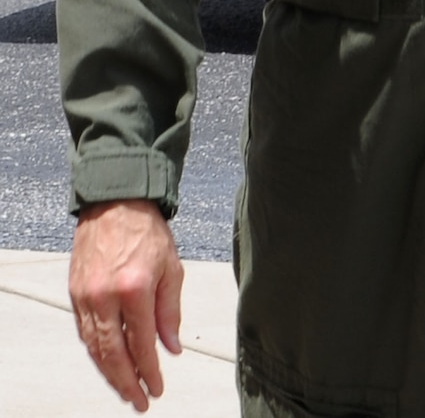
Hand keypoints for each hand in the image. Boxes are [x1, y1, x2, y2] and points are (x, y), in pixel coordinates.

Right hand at [70, 199, 183, 411]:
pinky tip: (109, 364)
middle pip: (112, 354)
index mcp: (134, 290)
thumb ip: (170, 312)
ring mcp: (85, 297)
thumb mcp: (171, 269)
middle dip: (126, 383)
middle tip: (139, 402)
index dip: (149, 372)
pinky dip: (97, 352)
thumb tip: (170, 349)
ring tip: (126, 390)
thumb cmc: (148, 233)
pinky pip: (85, 332)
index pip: (141, 344)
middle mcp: (104, 297)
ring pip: (95, 347)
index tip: (157, 390)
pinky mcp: (75, 295)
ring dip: (110, 373)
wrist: (115, 204)